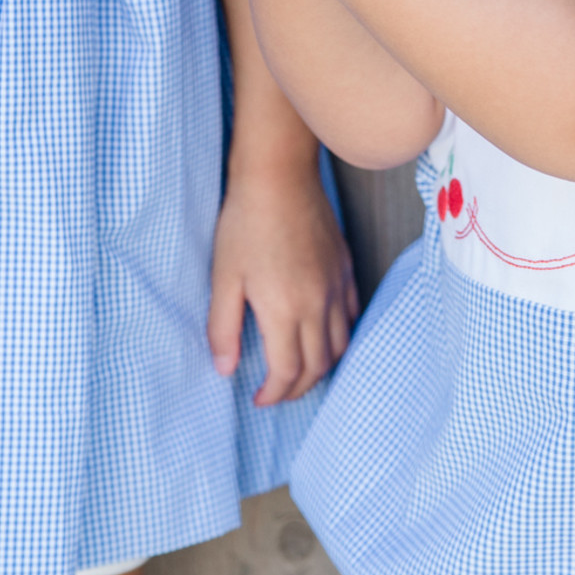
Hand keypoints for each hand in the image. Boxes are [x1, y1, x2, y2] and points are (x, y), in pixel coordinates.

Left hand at [209, 157, 359, 403]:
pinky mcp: (343, 267)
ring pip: (340, 344)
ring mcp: (336, 285)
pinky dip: (340, 336)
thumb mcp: (223, 278)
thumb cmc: (245, 224)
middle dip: (297, 388)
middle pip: (318, 366)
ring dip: (322, 367)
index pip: (288, 372)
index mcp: (285, 310)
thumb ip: (224, 328)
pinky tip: (323, 334)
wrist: (279, 176)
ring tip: (300, 370)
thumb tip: (226, 369)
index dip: (274, 394)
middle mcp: (317, 304)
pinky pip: (351, 314)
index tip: (258, 398)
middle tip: (277, 392)